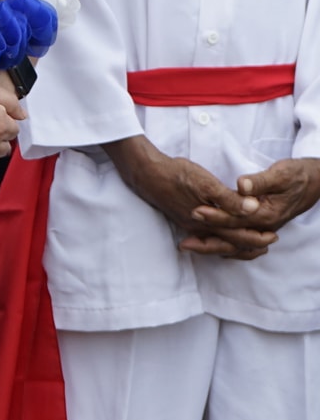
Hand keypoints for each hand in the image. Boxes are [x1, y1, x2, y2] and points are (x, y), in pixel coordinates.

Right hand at [105, 136, 275, 259]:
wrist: (146, 173)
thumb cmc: (177, 175)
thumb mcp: (205, 182)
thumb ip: (229, 199)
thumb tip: (253, 209)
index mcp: (209, 220)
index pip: (239, 235)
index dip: (257, 237)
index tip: (273, 237)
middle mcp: (200, 228)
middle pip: (230, 243)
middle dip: (249, 244)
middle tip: (267, 243)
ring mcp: (190, 225)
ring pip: (218, 242)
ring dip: (235, 245)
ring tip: (249, 245)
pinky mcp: (183, 219)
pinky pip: (206, 237)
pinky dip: (219, 241)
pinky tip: (220, 236)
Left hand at [190, 157, 319, 240]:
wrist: (315, 182)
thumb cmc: (297, 175)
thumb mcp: (281, 174)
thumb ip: (260, 181)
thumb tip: (242, 186)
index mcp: (267, 214)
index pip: (236, 218)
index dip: (215, 215)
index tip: (195, 211)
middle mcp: (265, 226)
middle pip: (232, 236)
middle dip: (207, 237)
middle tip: (183, 240)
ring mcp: (263, 228)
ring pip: (235, 244)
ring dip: (212, 246)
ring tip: (188, 246)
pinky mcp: (261, 226)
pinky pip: (242, 243)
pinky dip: (225, 246)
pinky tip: (209, 245)